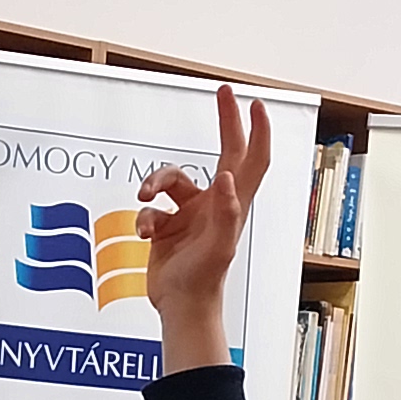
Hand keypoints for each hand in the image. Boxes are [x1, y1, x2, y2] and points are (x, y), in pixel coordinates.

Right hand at [135, 83, 268, 374]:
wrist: (180, 306)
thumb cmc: (204, 280)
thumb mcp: (218, 247)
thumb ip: (225, 212)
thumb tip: (229, 178)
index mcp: (233, 203)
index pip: (251, 159)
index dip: (256, 130)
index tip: (253, 103)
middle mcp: (215, 202)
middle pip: (224, 151)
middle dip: (225, 122)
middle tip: (222, 93)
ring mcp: (191, 213)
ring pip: (170, 177)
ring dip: (153, 182)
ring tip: (144, 198)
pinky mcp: (168, 225)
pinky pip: (150, 208)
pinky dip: (144, 218)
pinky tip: (146, 236)